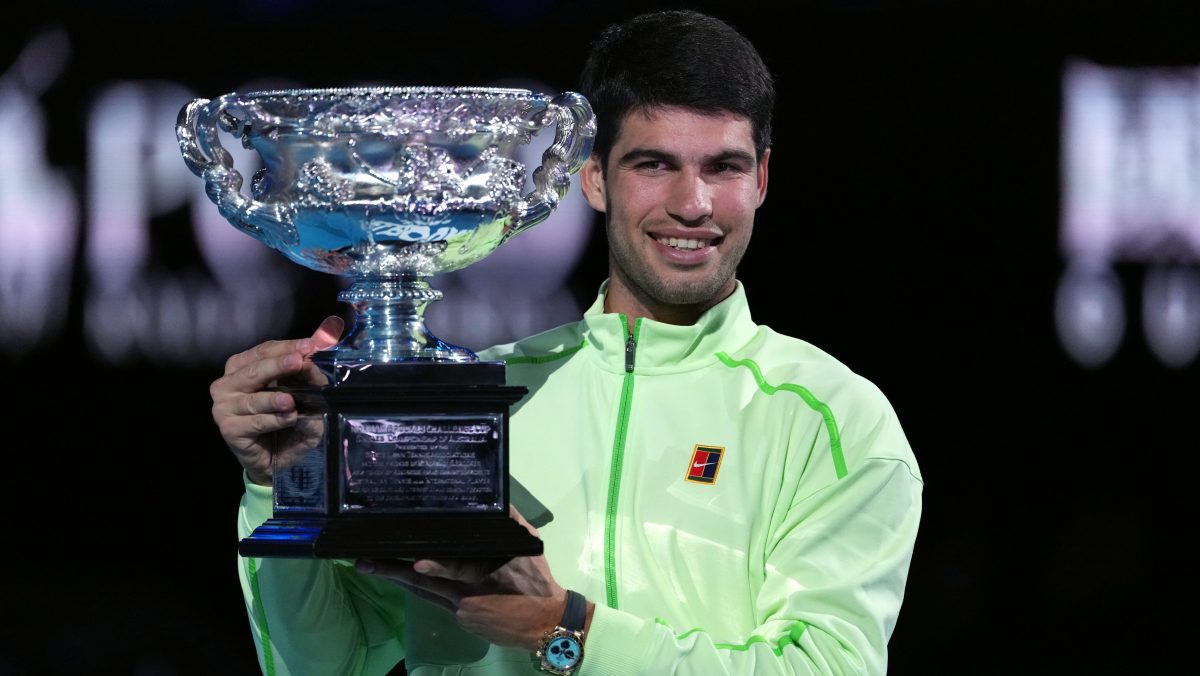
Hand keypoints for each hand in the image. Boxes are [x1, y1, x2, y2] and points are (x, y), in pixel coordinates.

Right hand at [210, 315, 343, 484]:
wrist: (278, 461)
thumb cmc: (287, 420)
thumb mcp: (304, 394)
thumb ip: (309, 372)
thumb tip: (322, 345)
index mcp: (242, 367)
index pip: (264, 351)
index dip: (287, 347)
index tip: (309, 345)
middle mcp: (228, 384)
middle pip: (254, 370)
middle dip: (278, 364)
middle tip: (299, 361)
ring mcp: (224, 407)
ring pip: (253, 398)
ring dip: (275, 398)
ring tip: (292, 402)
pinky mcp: (228, 429)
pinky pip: (254, 422)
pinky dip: (273, 420)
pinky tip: (289, 418)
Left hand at [356, 507, 570, 650]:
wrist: (544, 623)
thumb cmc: (535, 579)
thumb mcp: (526, 545)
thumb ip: (510, 520)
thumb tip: (497, 497)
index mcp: (485, 571)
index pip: (457, 567)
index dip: (437, 566)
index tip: (416, 563)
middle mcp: (467, 592)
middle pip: (425, 582)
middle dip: (393, 571)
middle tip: (364, 561)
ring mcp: (461, 609)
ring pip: (423, 592)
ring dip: (396, 579)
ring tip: (370, 566)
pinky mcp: (461, 619)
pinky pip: (436, 599)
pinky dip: (420, 588)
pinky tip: (403, 579)